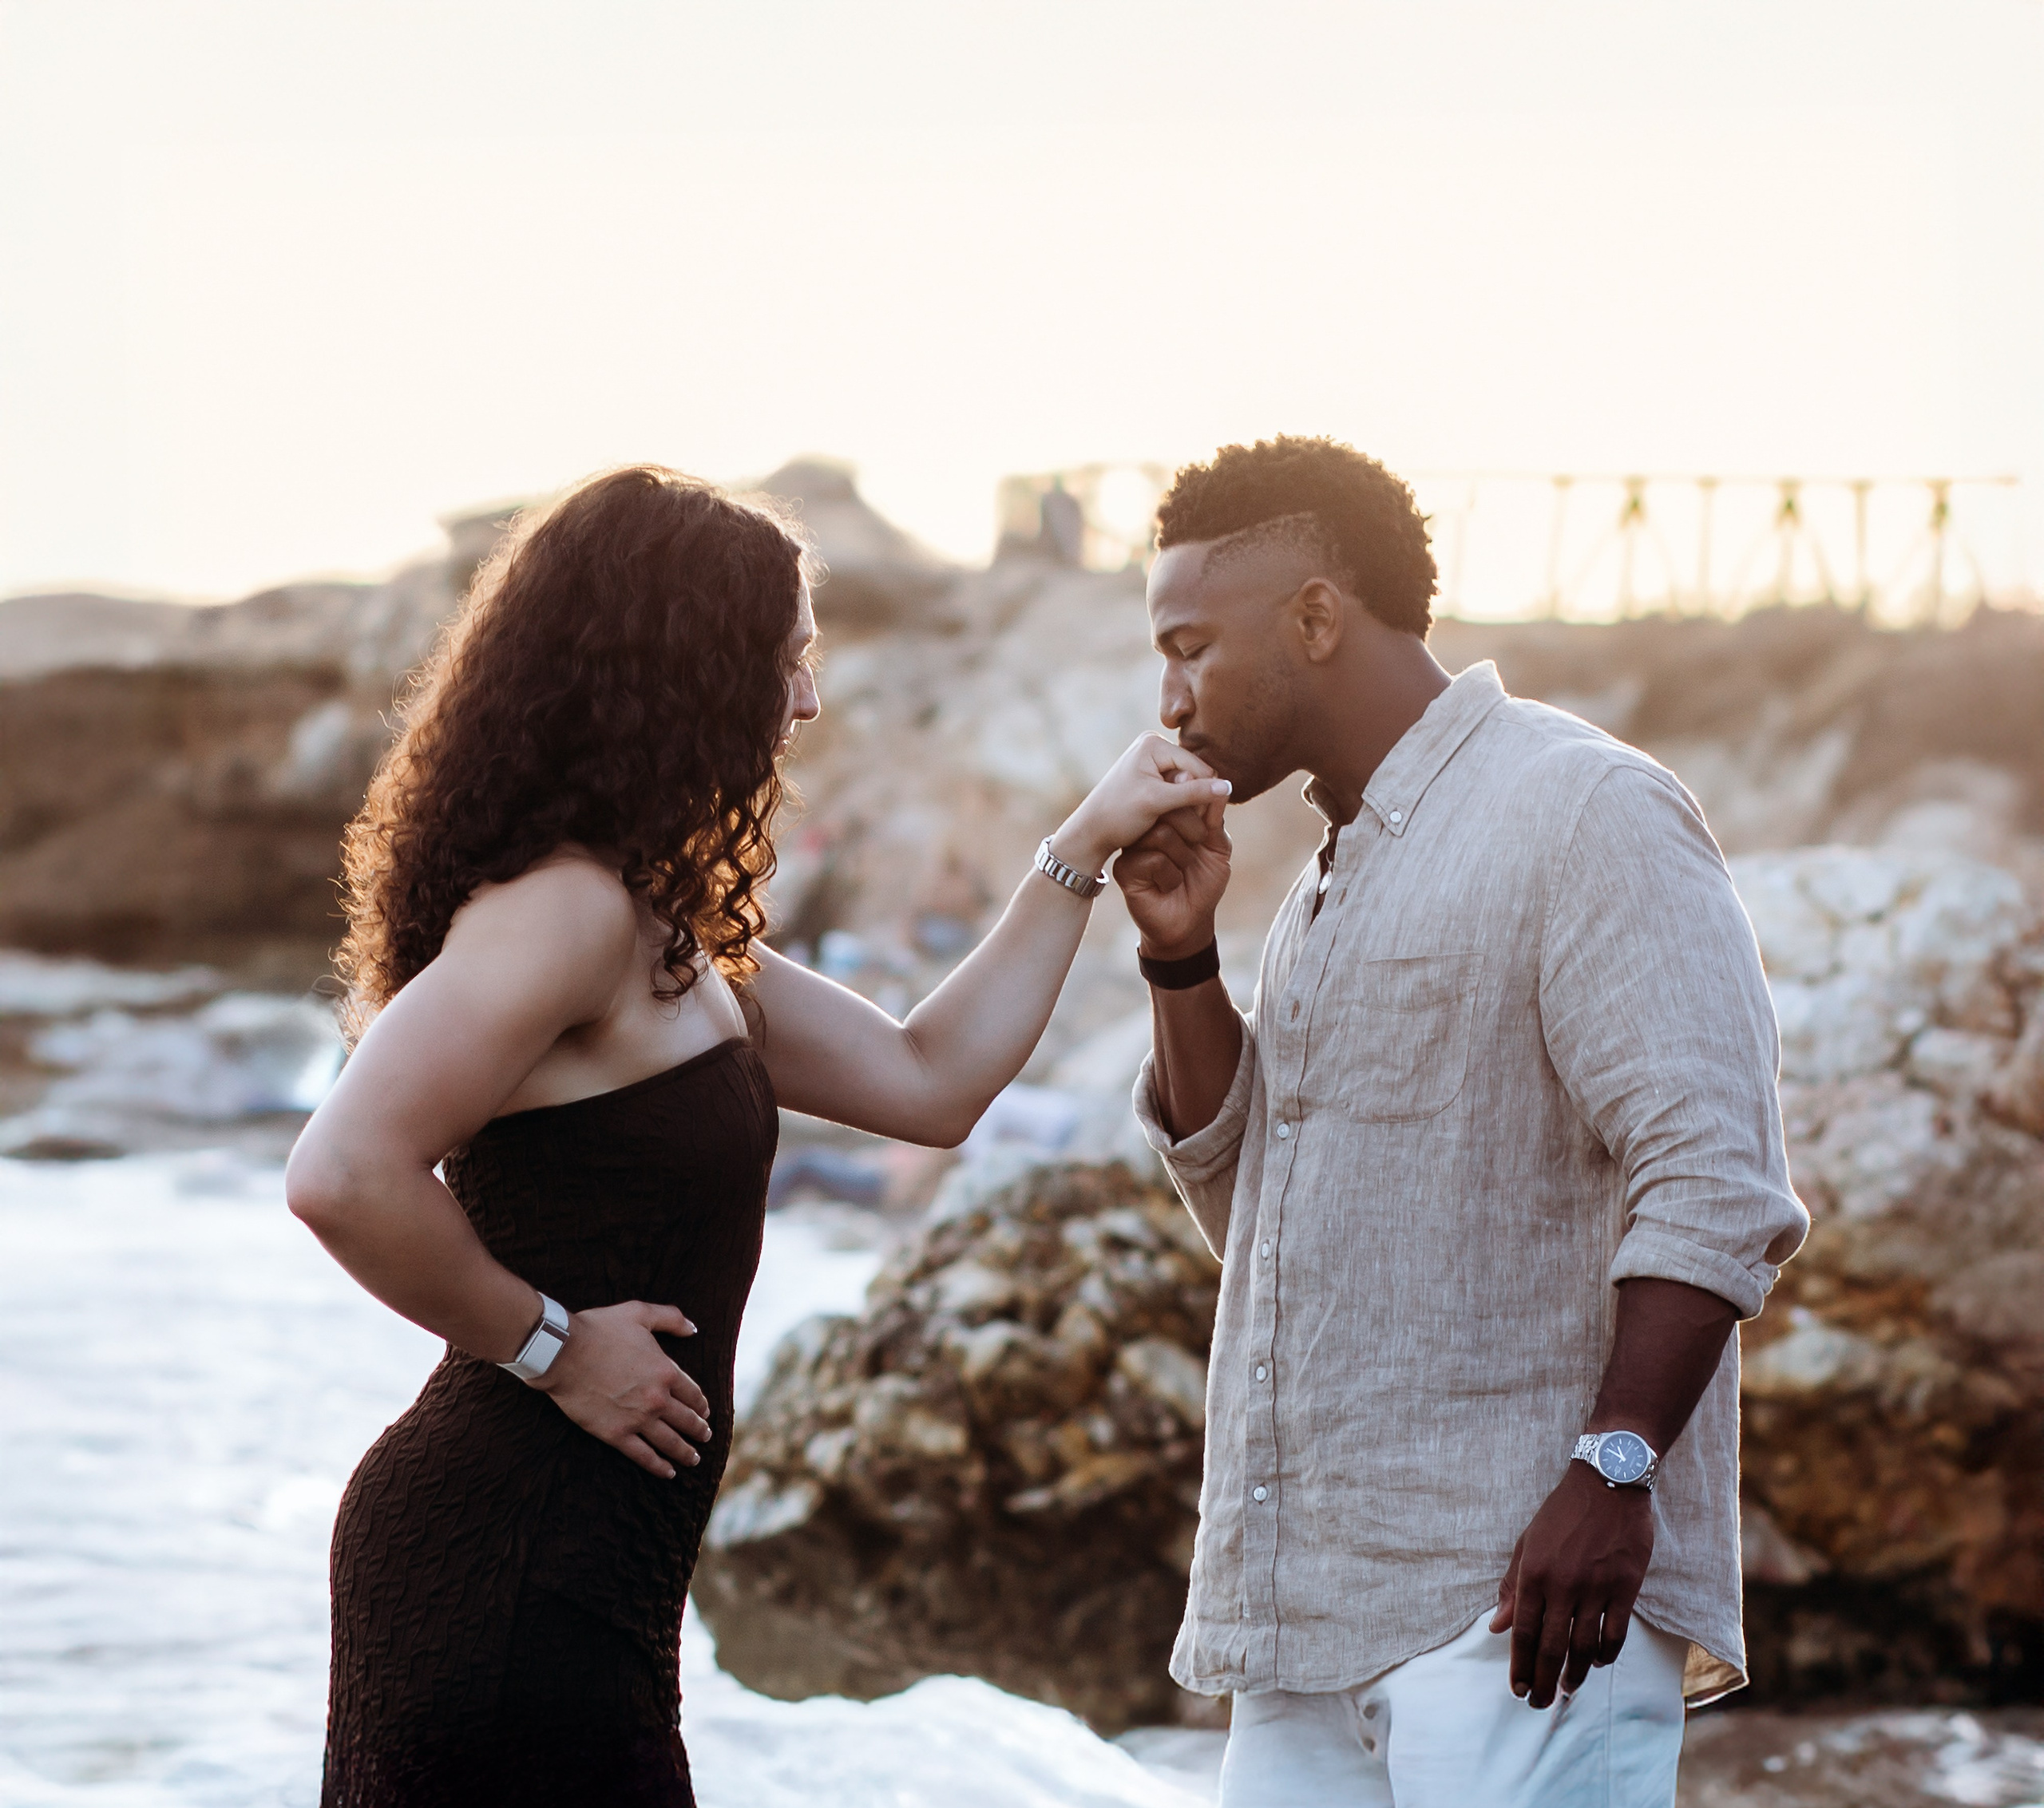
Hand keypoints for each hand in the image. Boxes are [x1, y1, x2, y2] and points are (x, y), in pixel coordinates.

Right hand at [532, 1301, 712, 1478]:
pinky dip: (658, 1465)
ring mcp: (637, 1419)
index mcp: (666, 1371)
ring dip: (685, 1452)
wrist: (564, 1352)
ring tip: (694, 1459)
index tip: (705, 1411)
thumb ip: (670, 1318)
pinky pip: (643, 1455)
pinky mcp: (616, 1434)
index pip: (693, 1393)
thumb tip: (693, 1328)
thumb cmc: (600, 1329)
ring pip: (669, 1441)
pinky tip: (668, 1472)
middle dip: (699, 1430)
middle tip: (706, 1437)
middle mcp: (657, 1399)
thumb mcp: (640, 1313)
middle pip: (686, 1420)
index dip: (701, 1404)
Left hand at [1050, 733, 1230, 877]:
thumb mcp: (1158, 802)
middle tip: (1178, 822)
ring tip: (1169, 821)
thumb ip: (1194, 793)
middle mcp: (1154, 744)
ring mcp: (1153, 759)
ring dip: (1185, 804)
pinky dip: (1177, 805)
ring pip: (1188, 783)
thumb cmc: (1119, 814)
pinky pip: (1178, 789)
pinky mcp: (1152, 775)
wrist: (1091, 831)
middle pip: (1195, 773)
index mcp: (1154, 742)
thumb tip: (1229, 787)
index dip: (1202, 794)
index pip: (1198, 767)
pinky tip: (1165, 819)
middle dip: (1192, 798)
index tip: (1194, 820)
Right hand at [1114, 798, 1231, 959]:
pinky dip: (1170, 876)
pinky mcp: (1125, 868)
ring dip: (1183, 857)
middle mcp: (1147, 827)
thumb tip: (1220, 787)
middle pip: (1169, 807)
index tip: (1206, 822)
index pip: (1177, 794)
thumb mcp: (1217, 847)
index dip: (1195, 801)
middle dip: (1193, 831)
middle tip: (1197, 849)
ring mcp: (1133, 847)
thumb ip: (1214, 819)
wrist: (1190, 922)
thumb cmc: (1203, 883)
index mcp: (1167, 818)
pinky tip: (1168, 886)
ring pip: (1161, 833)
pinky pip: (1152, 859)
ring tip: (1182, 871)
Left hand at [1488, 1460, 1654, 1707]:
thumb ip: (1512, 1586)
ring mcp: (1596, 1588)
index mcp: (1534, 1573)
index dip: (1520, 1665)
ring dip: (1574, 1675)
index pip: (1524, 1631)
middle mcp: (1563, 1585)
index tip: (1517, 1689)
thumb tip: (1497, 1626)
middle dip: (1543, 1681)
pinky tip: (1595, 1664)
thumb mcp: (1527, 1543)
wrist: (1608, 1482)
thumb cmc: (1562, 1513)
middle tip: (1539, 1704)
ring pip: (1584, 1647)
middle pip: (1551, 1647)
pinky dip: (1605, 1655)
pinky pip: (1615, 1633)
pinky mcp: (1625, 1587)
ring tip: (1567, 1691)